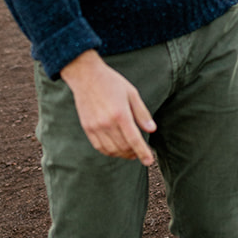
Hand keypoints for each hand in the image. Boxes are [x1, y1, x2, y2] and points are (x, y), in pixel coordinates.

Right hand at [59, 50, 156, 164]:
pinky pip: (99, 147)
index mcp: (120, 114)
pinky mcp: (87, 128)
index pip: (134, 140)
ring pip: (112, 150)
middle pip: (123, 147)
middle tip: (141, 153)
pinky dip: (110, 152)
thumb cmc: (111, 82)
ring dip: (123, 154)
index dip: (143, 153)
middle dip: (134, 153)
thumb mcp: (132, 93)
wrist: (86, 76)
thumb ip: (142, 113)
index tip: (149, 161)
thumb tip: (151, 130)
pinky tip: (116, 149)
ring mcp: (96, 127)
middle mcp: (107, 123)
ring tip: (130, 152)